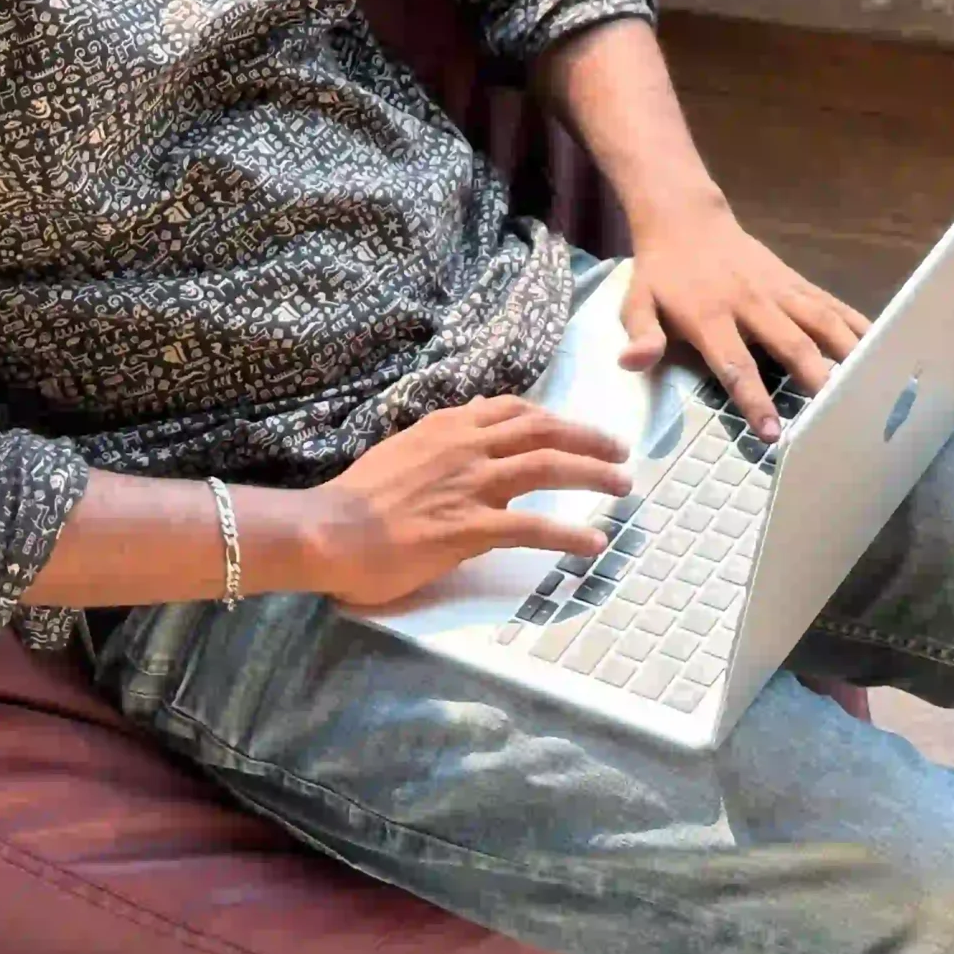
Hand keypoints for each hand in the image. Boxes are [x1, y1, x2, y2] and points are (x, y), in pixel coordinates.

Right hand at [303, 395, 629, 607]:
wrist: (330, 529)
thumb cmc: (356, 499)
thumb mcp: (400, 450)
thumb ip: (439, 441)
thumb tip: (472, 423)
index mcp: (447, 427)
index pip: (512, 409)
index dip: (551, 417)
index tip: (573, 427)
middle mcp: (466, 446)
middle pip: (542, 429)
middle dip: (587, 436)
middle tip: (619, 449)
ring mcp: (472, 484)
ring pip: (547, 466)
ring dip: (593, 473)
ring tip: (623, 486)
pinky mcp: (471, 527)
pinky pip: (533, 526)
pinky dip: (569, 534)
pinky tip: (593, 543)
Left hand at [618, 211, 870, 439]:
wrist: (685, 218)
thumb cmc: (661, 273)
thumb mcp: (636, 302)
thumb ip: (640, 334)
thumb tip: (631, 363)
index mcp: (710, 316)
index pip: (735, 363)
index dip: (754, 397)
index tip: (774, 432)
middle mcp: (750, 303)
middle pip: (791, 344)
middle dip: (816, 379)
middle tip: (841, 416)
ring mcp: (779, 290)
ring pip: (821, 322)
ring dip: (848, 353)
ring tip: (875, 386)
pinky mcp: (795, 282)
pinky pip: (831, 304)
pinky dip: (857, 325)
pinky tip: (882, 348)